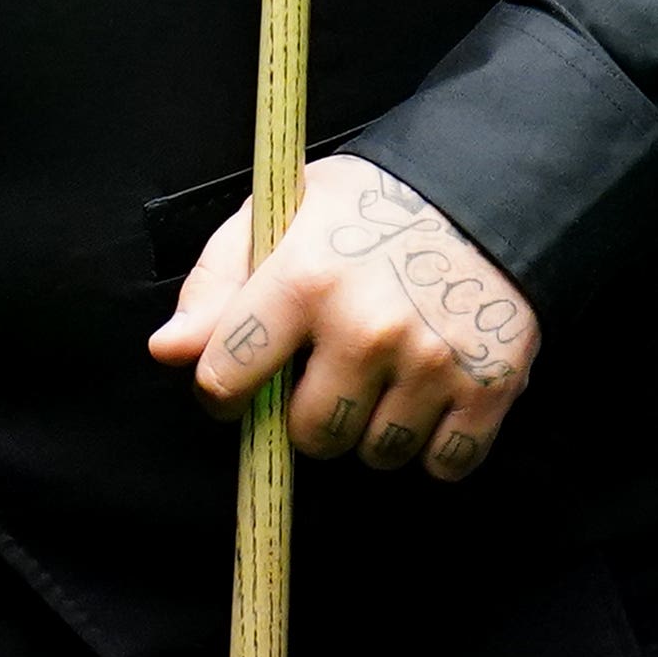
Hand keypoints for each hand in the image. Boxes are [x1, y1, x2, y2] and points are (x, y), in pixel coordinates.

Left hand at [145, 154, 541, 480]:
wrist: (487, 192)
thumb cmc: (370, 208)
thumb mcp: (281, 215)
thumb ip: (218, 282)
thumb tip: (167, 351)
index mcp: (304, 277)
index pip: (228, 375)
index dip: (223, 390)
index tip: (237, 386)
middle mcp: (366, 326)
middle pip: (311, 434)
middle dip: (310, 414)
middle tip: (329, 372)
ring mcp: (431, 362)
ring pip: (377, 454)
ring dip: (374, 429)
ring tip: (384, 376)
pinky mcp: (490, 387)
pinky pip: (443, 465)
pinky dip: (434, 445)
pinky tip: (429, 395)